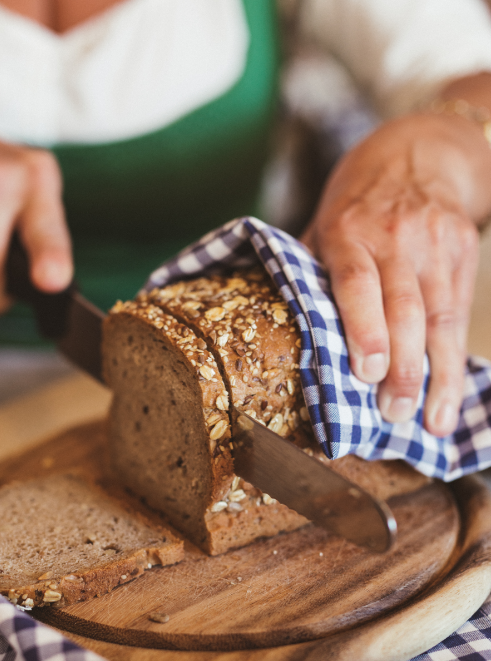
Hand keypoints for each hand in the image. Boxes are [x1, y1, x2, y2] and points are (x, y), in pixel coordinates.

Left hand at [302, 111, 490, 436]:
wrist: (425, 151)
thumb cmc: (359, 200)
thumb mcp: (325, 221)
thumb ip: (310, 271)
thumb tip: (284, 331)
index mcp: (348, 230)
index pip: (358, 282)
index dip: (363, 328)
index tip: (366, 372)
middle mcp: (395, 236)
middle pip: (404, 308)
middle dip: (403, 367)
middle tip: (394, 413)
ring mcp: (435, 244)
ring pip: (440, 317)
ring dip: (438, 375)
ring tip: (431, 422)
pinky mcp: (463, 252)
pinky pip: (459, 314)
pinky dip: (455, 360)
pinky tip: (451, 396)